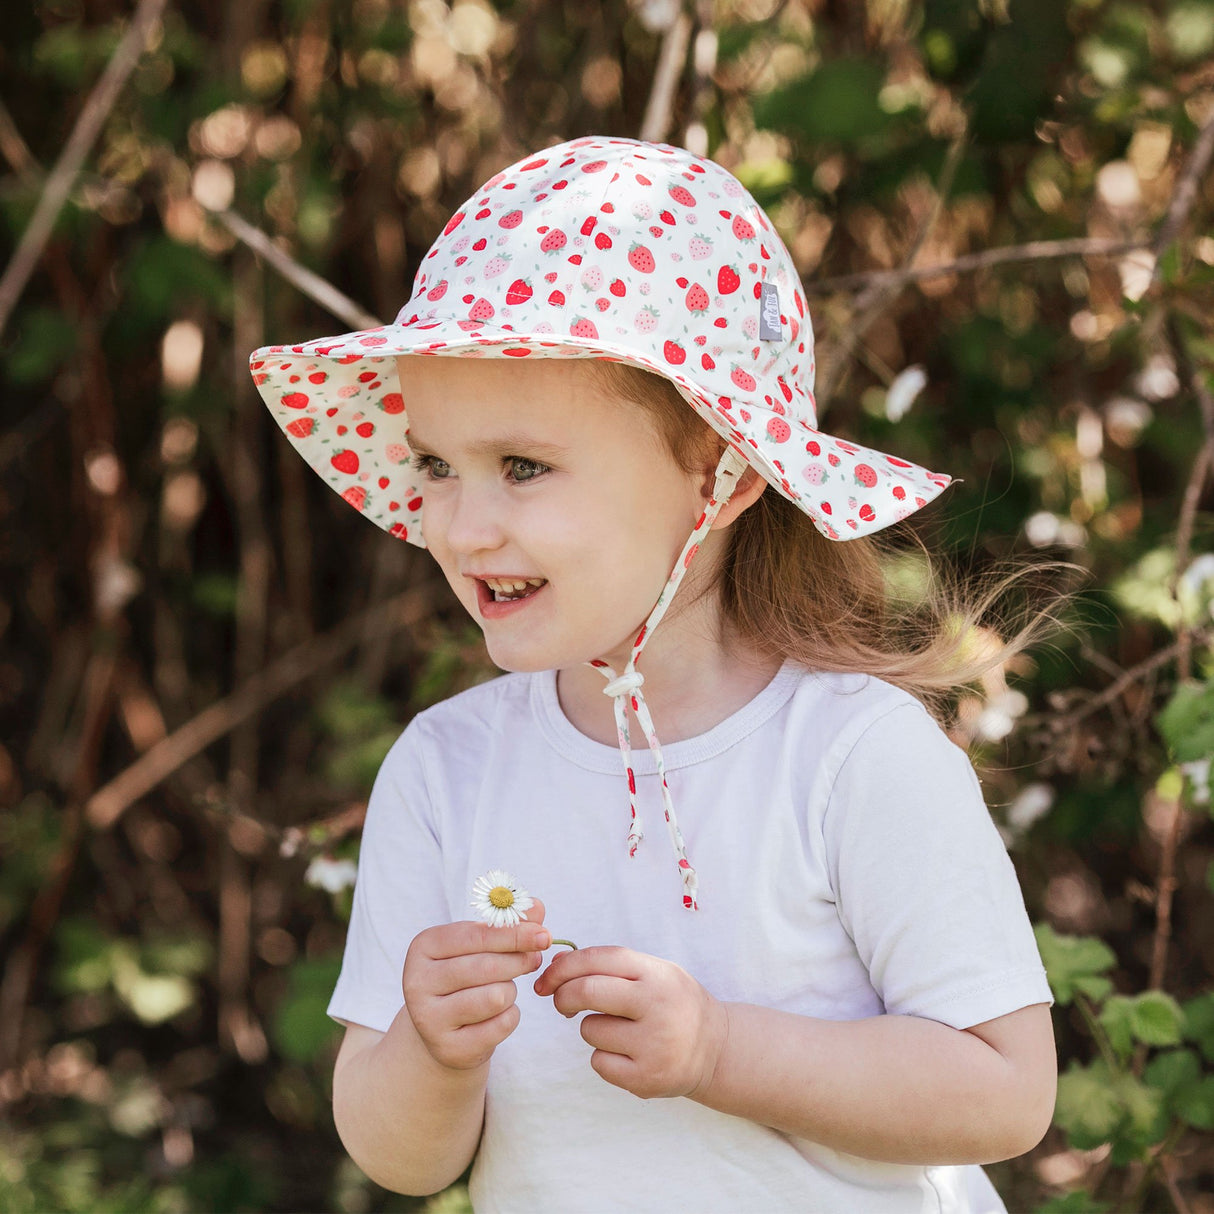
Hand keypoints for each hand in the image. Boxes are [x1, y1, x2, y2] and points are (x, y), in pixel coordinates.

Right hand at [402, 899, 549, 1071]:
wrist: (444, 1029)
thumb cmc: (465, 976)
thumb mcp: (480, 946)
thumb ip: (508, 924)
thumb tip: (537, 906)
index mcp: (423, 947)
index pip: (475, 935)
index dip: (514, 934)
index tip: (544, 935)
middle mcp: (417, 982)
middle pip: (486, 967)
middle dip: (519, 961)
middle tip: (534, 959)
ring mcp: (428, 1018)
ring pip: (496, 997)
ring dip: (511, 991)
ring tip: (503, 990)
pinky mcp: (448, 1048)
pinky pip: (500, 1025)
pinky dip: (510, 1017)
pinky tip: (498, 1014)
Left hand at [533, 946, 727, 1100]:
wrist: (717, 1049)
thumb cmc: (673, 1003)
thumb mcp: (654, 973)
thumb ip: (609, 967)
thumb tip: (556, 967)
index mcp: (658, 974)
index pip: (599, 959)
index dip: (564, 966)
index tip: (547, 978)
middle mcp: (657, 1005)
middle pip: (587, 992)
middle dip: (563, 996)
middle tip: (562, 1003)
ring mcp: (653, 1044)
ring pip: (590, 1030)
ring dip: (592, 1028)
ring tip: (620, 1031)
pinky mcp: (646, 1078)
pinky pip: (598, 1062)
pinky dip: (604, 1057)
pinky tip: (628, 1054)